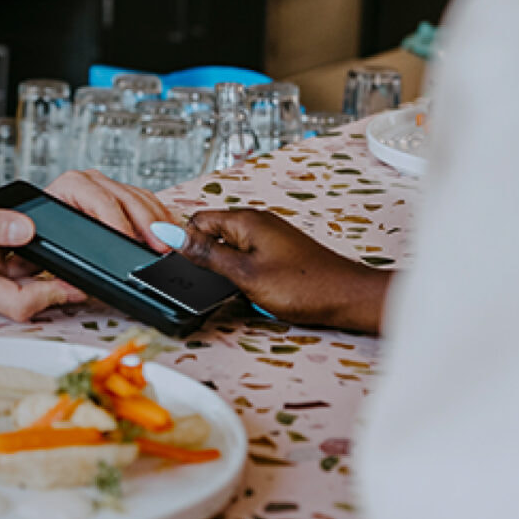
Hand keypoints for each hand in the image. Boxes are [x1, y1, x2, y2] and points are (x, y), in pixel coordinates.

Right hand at [0, 186, 85, 321]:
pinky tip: (35, 241)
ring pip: (18, 284)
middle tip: (88, 269)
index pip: (20, 304)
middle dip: (58, 286)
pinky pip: (5, 272)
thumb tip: (27, 227)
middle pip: (26, 299)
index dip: (52, 296)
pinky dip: (24, 261)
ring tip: (70, 252)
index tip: (77, 282)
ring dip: (43, 272)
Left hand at [41, 171, 183, 251]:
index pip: (99, 199)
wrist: (33, 227)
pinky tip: (170, 235)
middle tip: (161, 247)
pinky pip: (147, 203)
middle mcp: (90, 182)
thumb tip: (75, 280)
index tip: (132, 240)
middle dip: (147, 225)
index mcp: (68, 186)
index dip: (118, 220)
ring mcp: (107, 187)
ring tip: (171, 245)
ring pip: (141, 199)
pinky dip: (160, 219)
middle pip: (126, 197)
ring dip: (159, 223)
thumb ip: (54, 259)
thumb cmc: (35, 237)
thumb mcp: (39, 247)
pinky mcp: (121, 197)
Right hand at [162, 209, 389, 333]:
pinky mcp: (279, 251)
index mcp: (246, 220)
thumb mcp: (244, 273)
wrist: (347, 298)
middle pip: (213, 234)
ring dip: (229, 270)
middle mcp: (258, 222)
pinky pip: (248, 257)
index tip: (189, 269)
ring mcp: (270, 236)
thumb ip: (206, 254)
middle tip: (223, 283)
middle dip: (210, 260)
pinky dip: (246, 274)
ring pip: (231, 248)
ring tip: (245, 288)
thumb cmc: (304, 285)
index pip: (197, 220)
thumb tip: (171, 234)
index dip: (187, 245)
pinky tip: (258, 290)